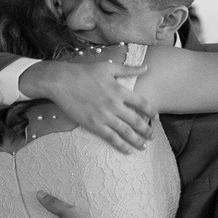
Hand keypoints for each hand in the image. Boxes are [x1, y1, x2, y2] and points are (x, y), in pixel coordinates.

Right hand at [30, 59, 155, 152]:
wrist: (61, 81)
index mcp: (120, 90)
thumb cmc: (84, 72)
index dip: (152, 112)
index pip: (142, 104)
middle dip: (147, 130)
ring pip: (126, 132)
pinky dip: (121, 145)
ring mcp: (104, 116)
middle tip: (152, 136)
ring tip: (144, 146)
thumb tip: (146, 67)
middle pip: (137, 121)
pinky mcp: (94, 124)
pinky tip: (128, 150)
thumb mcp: (108, 67)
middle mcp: (115, 105)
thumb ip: (129, 69)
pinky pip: (111, 138)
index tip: (156, 118)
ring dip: (137, 141)